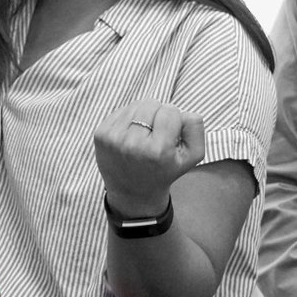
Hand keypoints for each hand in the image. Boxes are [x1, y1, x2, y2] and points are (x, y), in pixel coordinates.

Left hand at [95, 100, 203, 218]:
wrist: (133, 193)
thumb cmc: (164, 171)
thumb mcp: (192, 156)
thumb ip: (195, 128)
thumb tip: (183, 111)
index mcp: (157, 151)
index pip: (171, 111)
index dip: (174, 121)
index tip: (170, 136)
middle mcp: (133, 144)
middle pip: (152, 103)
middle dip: (158, 115)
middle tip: (156, 136)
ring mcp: (113, 138)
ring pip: (136, 105)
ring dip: (143, 116)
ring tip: (144, 136)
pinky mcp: (100, 134)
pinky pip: (121, 110)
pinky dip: (129, 119)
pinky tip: (131, 137)